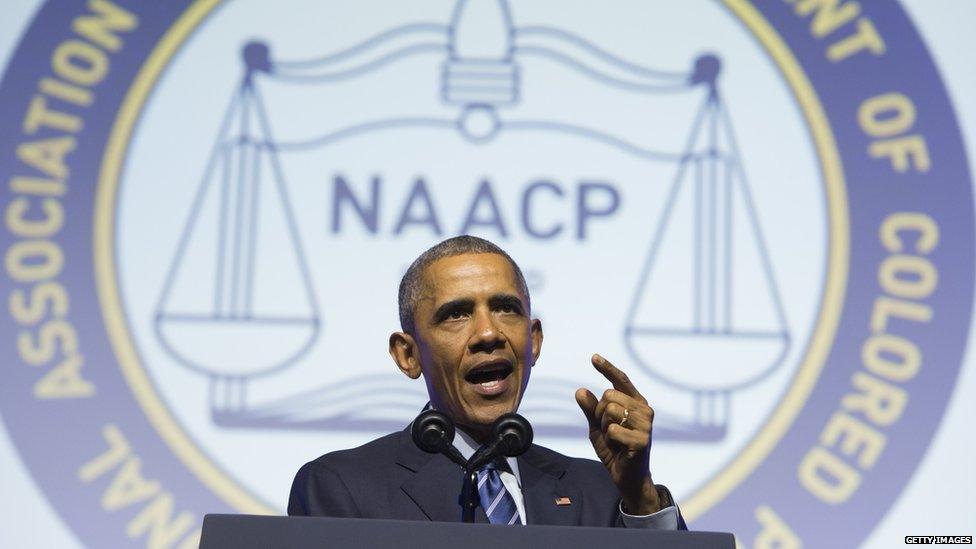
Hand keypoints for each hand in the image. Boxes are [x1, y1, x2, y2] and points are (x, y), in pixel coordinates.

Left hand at [575, 353, 660, 514]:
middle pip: (608, 395)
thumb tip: (580, 391)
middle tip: (609, 431)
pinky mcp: (643, 440)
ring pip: (610, 410)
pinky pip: (612, 430)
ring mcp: (646, 424)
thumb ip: (590, 409)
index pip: (620, 380)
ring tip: (615, 440)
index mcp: (636, 403)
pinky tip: (620, 450)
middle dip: (600, 413)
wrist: (626, 477)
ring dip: (605, 427)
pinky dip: (610, 440)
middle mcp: (645, 410)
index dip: (607, 368)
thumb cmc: (614, 449)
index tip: (593, 357)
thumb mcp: (598, 427)